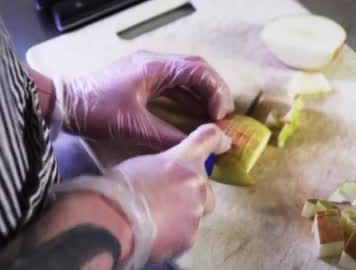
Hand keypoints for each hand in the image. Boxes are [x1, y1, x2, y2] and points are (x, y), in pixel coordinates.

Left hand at [59, 50, 233, 148]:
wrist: (62, 104)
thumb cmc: (95, 111)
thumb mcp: (133, 127)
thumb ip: (166, 136)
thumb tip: (194, 148)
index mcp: (155, 67)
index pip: (198, 70)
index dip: (215, 91)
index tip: (219, 116)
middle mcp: (155, 63)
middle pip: (197, 68)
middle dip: (215, 90)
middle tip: (224, 115)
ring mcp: (149, 69)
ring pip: (188, 76)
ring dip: (203, 93)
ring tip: (214, 116)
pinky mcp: (143, 80)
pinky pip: (175, 84)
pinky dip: (189, 97)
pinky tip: (195, 114)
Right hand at [109, 124, 230, 261]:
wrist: (111, 220)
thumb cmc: (117, 189)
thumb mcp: (141, 165)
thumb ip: (164, 168)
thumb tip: (165, 178)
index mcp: (183, 160)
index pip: (209, 139)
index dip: (219, 140)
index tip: (225, 143)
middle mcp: (196, 183)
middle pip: (205, 190)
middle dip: (192, 196)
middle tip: (166, 202)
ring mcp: (195, 211)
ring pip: (195, 214)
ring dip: (181, 217)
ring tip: (154, 219)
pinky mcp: (190, 236)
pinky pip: (186, 235)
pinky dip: (174, 236)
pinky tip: (154, 234)